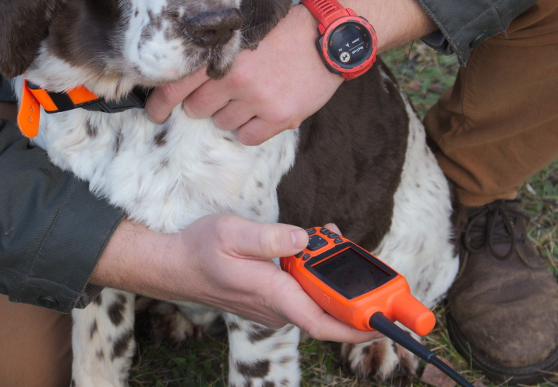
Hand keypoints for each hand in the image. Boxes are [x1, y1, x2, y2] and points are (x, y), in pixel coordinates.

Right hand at [92, 216, 378, 342]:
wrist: (174, 265)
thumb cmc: (200, 248)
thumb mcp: (231, 232)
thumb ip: (269, 237)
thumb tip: (303, 240)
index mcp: (271, 293)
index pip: (322, 321)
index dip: (356, 326)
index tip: (382, 322)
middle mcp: (277, 307)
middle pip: (327, 309)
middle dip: (351, 286)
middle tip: (360, 255)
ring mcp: (274, 306)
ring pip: (316, 298)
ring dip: (332, 274)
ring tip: (335, 239)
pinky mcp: (272, 298)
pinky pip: (304, 292)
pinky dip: (316, 272)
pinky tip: (315, 244)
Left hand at [145, 4, 342, 145]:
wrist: (327, 37)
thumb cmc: (284, 31)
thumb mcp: (244, 33)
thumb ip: (216, 52)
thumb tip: (183, 75)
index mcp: (223, 55)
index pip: (175, 86)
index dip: (158, 103)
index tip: (154, 112)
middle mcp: (237, 79)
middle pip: (197, 108)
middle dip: (203, 103)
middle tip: (221, 91)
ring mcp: (259, 101)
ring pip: (222, 123)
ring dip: (230, 114)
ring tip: (250, 95)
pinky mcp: (280, 117)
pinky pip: (248, 137)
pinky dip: (250, 129)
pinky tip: (262, 111)